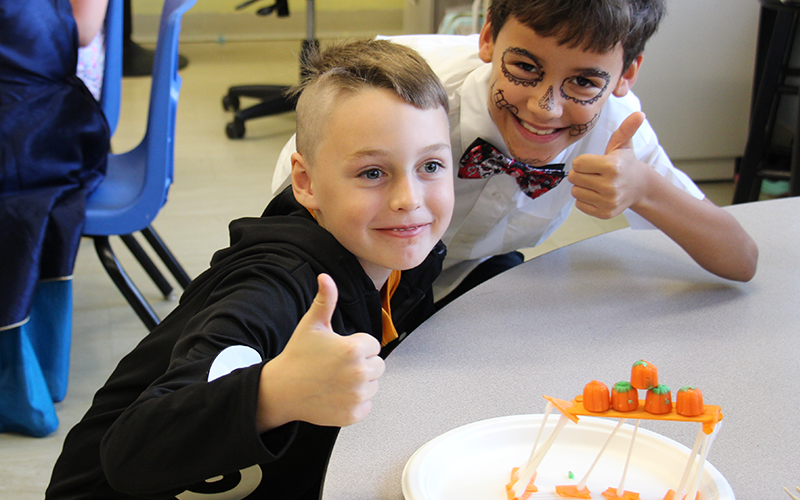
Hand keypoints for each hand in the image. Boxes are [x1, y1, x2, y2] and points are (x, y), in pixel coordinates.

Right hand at [257, 274, 384, 430]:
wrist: (281, 390)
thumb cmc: (297, 356)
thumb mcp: (312, 325)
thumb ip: (325, 300)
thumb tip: (325, 277)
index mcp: (354, 350)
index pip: (373, 345)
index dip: (356, 346)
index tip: (337, 351)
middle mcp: (359, 373)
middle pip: (378, 365)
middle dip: (361, 364)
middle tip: (336, 366)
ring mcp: (357, 396)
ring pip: (373, 385)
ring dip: (359, 383)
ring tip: (334, 380)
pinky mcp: (353, 414)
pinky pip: (366, 405)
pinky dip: (354, 402)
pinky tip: (335, 395)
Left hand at [568, 112, 651, 218]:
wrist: (639, 187)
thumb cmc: (625, 164)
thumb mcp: (623, 145)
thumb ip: (626, 129)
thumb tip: (639, 114)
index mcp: (612, 166)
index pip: (578, 163)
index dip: (583, 162)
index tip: (594, 162)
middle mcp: (610, 186)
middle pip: (574, 178)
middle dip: (581, 174)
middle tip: (594, 173)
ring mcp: (608, 202)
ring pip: (575, 192)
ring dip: (582, 187)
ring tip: (596, 183)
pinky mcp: (604, 213)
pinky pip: (579, 205)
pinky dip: (585, 199)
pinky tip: (597, 194)